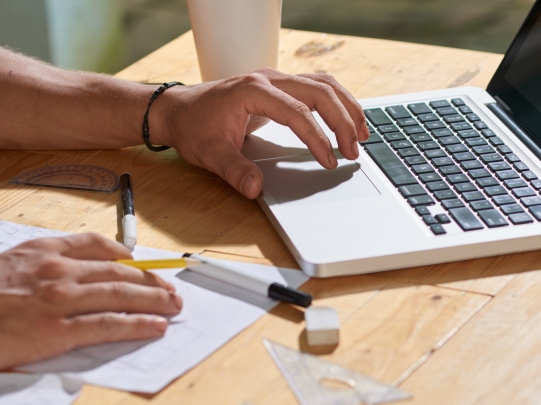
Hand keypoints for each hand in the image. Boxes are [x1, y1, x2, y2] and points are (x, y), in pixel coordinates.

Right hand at [0, 233, 182, 404]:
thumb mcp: (4, 264)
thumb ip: (37, 264)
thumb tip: (61, 271)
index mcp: (44, 251)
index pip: (99, 245)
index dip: (129, 256)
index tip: (144, 264)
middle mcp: (58, 270)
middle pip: (120, 271)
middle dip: (152, 281)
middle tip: (171, 290)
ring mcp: (60, 300)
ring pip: (122, 295)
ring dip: (155, 301)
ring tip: (175, 307)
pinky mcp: (58, 330)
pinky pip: (109, 325)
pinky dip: (138, 325)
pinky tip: (156, 327)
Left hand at [150, 69, 368, 198]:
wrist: (178, 110)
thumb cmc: (193, 127)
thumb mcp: (209, 154)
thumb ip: (234, 171)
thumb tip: (254, 189)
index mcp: (253, 90)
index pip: (298, 112)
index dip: (317, 137)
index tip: (329, 161)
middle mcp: (269, 78)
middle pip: (320, 91)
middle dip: (342, 121)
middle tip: (354, 151)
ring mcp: (276, 79)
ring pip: (323, 84)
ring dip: (346, 107)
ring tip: (363, 134)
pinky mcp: (280, 86)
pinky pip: (317, 86)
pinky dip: (337, 102)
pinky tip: (347, 120)